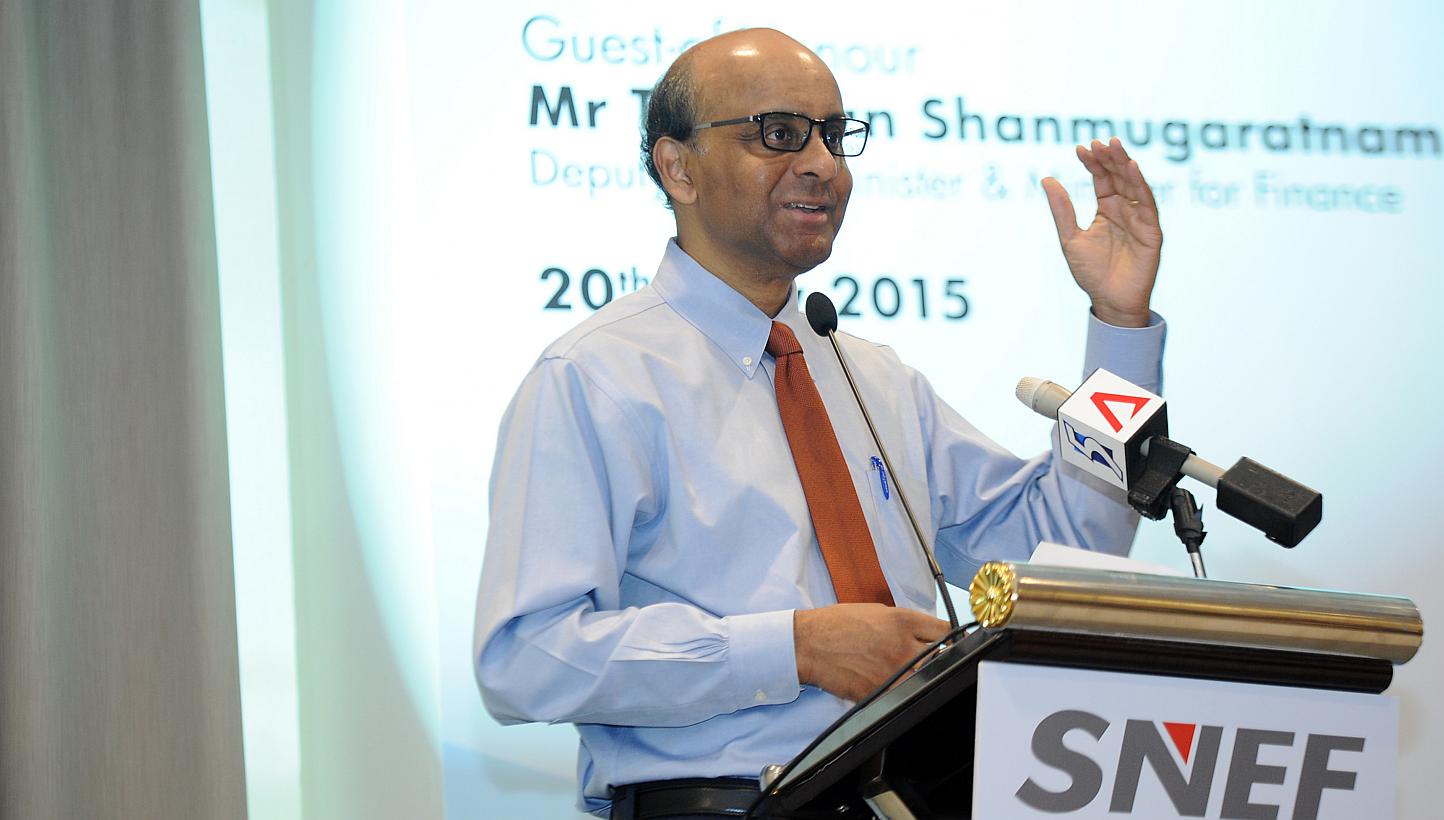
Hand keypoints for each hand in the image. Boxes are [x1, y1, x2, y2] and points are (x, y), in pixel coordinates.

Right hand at [793, 605, 950, 702]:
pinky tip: (887, 682)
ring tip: (904, 671)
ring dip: (920, 676)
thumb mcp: (877, 611)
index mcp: (903, 621)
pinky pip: (903, 695)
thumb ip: (906, 623)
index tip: (950, 643)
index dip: (950, 638)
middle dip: (937, 659)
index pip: (946, 631)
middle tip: (927, 659)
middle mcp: (903, 646)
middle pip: (942, 658)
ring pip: (925, 679)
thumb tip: (928, 635)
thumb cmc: (838, 624)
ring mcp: (893, 672)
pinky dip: (900, 691)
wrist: (808, 643)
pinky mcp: (880, 692)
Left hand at [1041, 138, 1162, 327]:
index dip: (1093, 163)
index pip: (1101, 179)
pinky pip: (1147, 203)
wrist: (1109, 301)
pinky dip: (1140, 184)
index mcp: (1106, 210)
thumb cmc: (1091, 273)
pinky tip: (1131, 167)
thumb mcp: (1070, 237)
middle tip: (1099, 141)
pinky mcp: (1151, 230)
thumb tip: (1046, 179)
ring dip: (1124, 164)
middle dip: (1109, 158)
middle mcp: (1125, 209)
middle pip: (1118, 176)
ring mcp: (1139, 218)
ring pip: (1133, 184)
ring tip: (1114, 146)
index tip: (1080, 148)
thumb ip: (1062, 209)